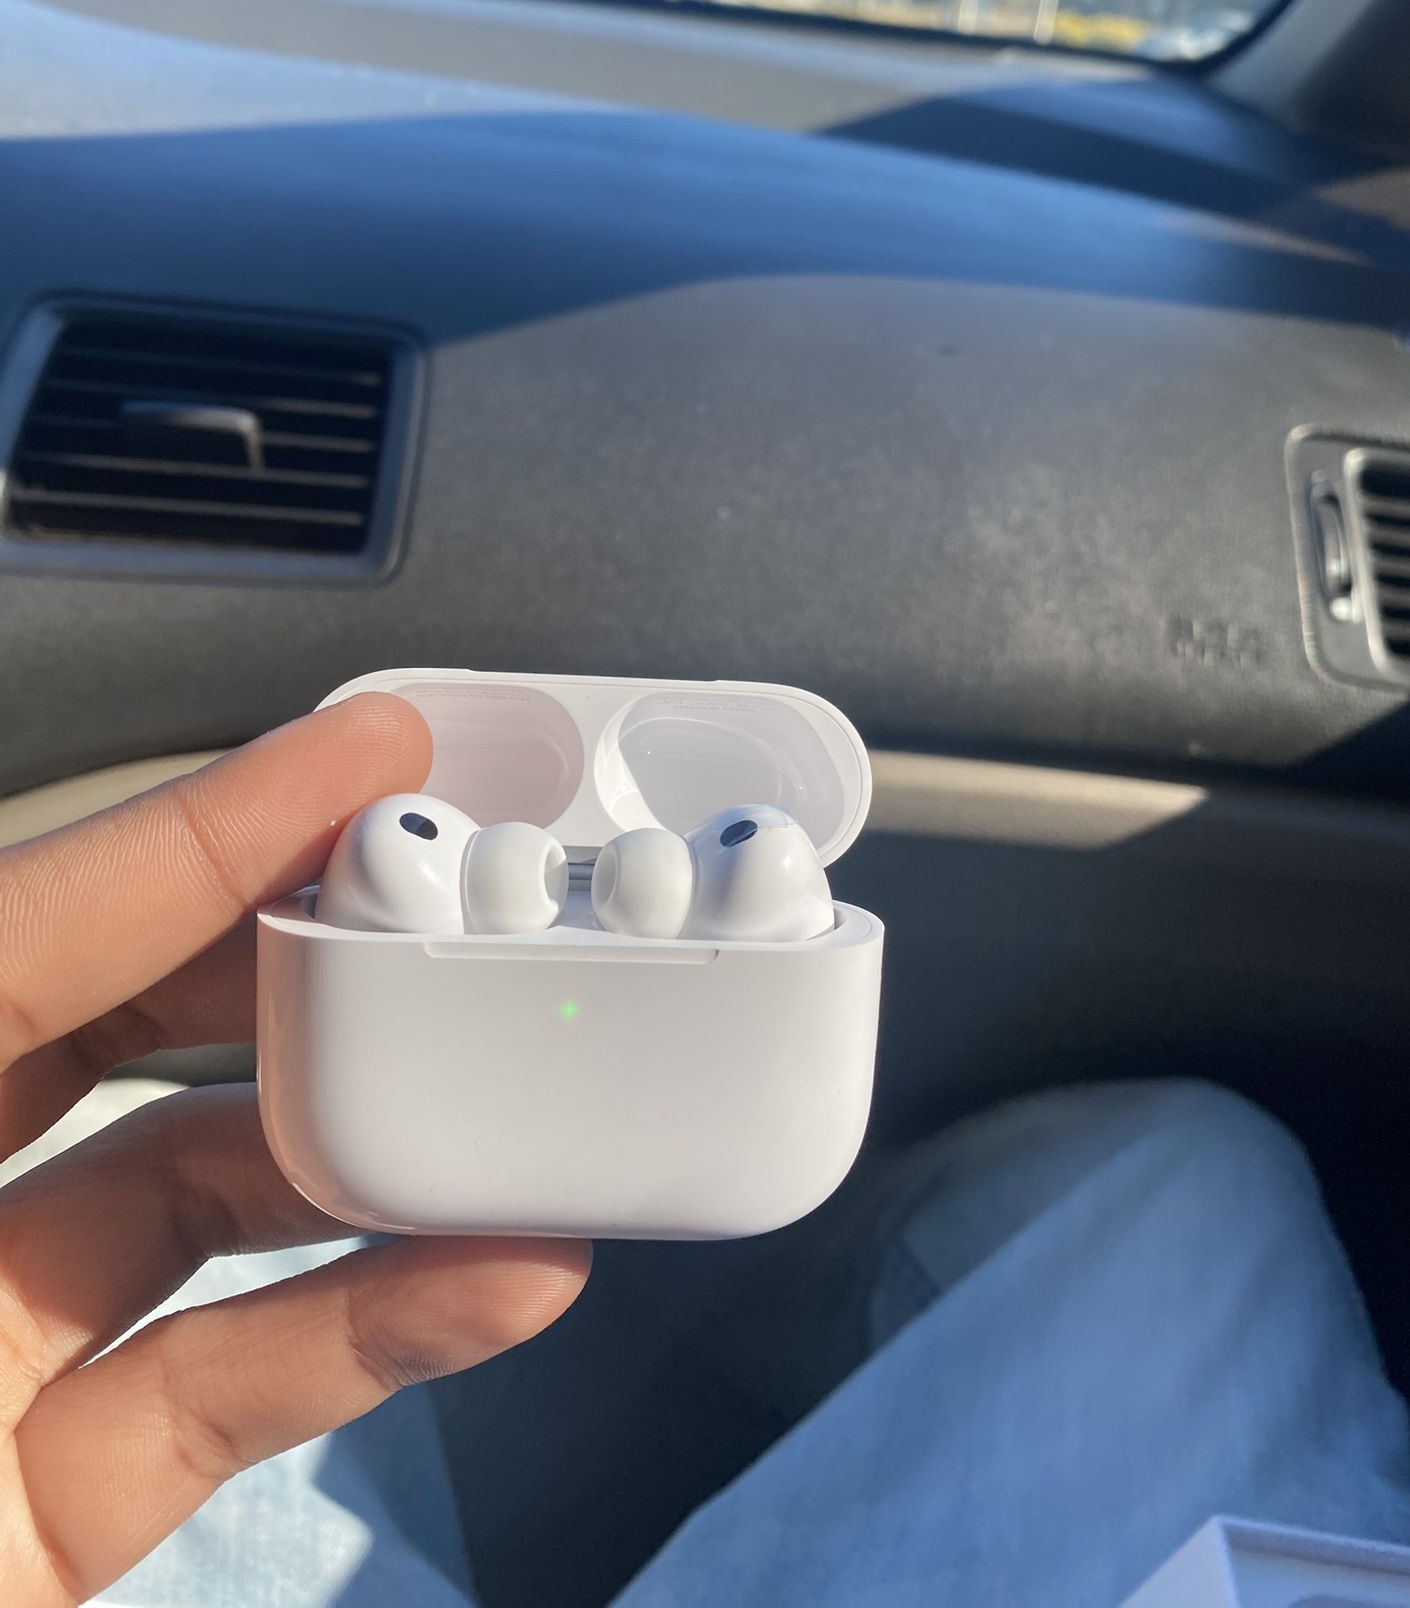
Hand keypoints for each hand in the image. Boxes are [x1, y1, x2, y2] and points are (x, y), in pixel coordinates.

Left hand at [0, 695, 588, 1603]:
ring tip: (510, 1098)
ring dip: (364, 1153)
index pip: (15, 928)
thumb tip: (208, 993)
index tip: (357, 751)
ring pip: (191, 1202)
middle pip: (105, 1024)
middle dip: (283, 955)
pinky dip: (366, 1322)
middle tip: (443, 901)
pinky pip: (225, 1380)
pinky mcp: (40, 1508)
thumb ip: (26, 1146)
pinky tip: (494, 1279)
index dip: (192, 828)